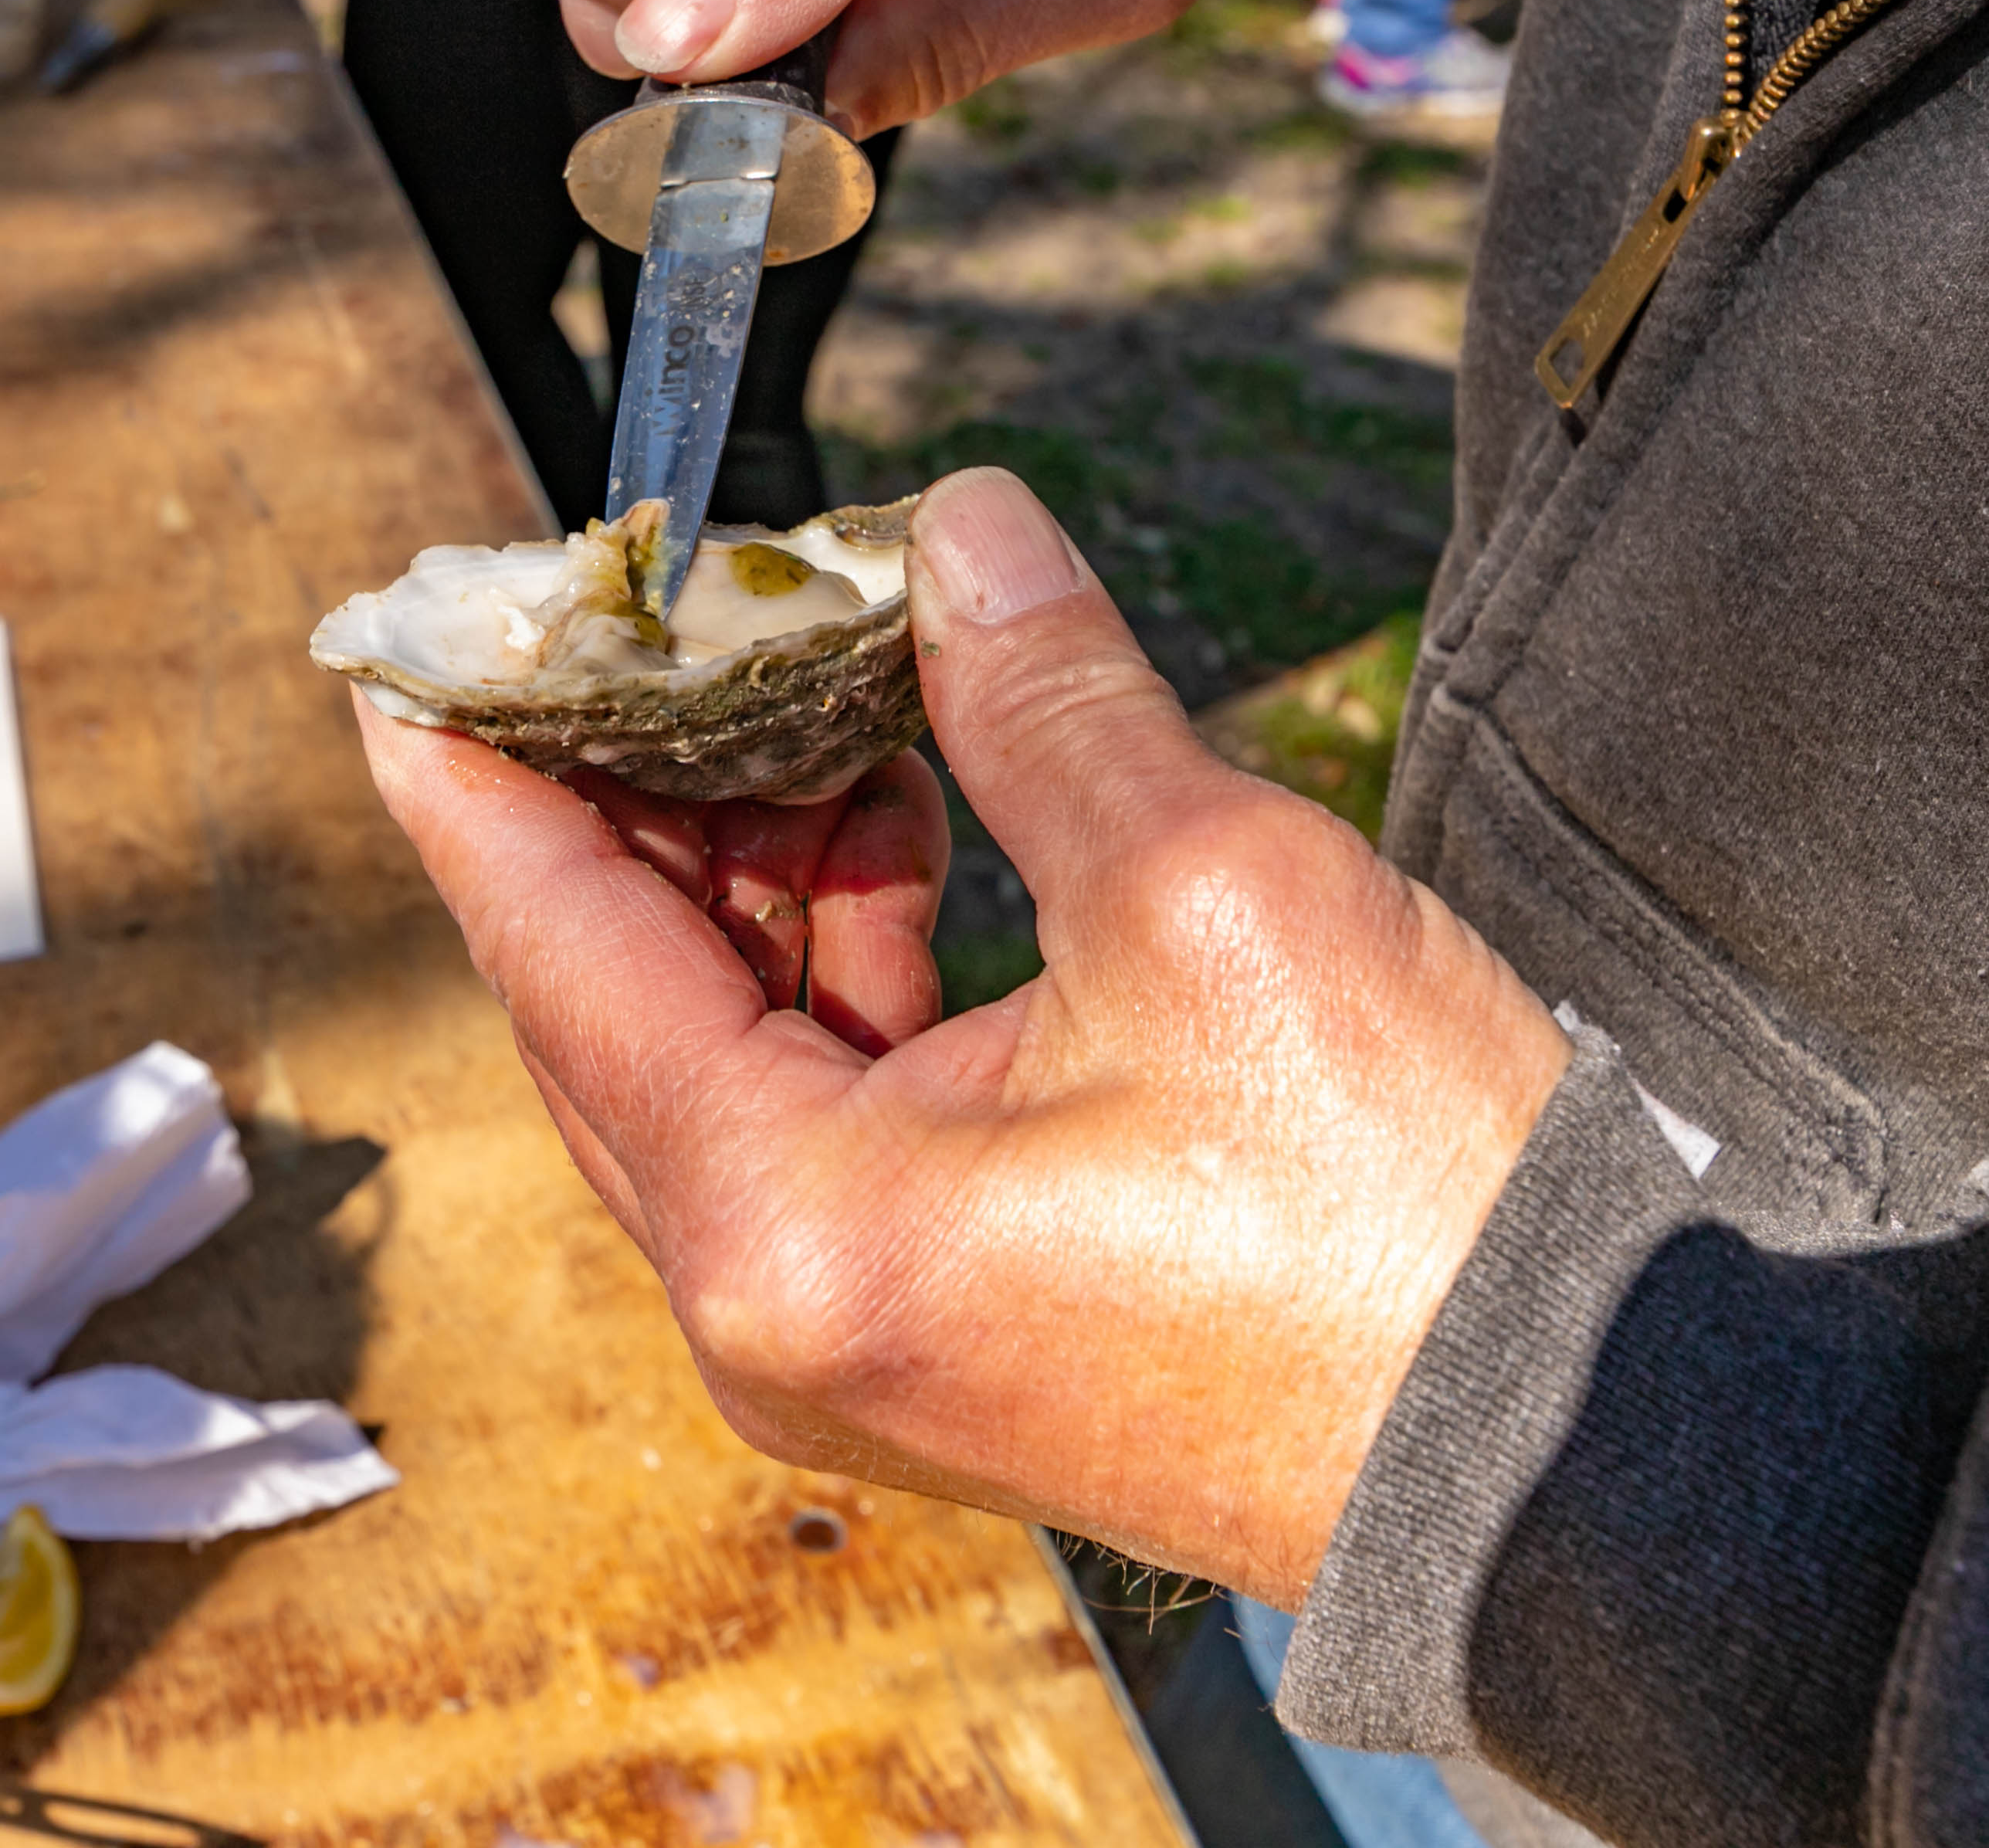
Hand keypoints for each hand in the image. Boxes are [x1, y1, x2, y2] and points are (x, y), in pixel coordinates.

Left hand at [356, 468, 1567, 1602]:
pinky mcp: (954, 1317)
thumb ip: (1042, 698)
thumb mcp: (1211, 899)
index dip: (481, 786)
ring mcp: (866, 1329)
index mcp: (793, 1229)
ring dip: (755, 862)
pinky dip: (846, 954)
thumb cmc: (1408, 1224)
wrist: (1578, 1455)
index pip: (562, 959)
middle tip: (635, 623)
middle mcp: (784, 1308)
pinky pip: (829, 1104)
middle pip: (622, 1009)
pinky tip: (900, 810)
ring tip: (805, 682)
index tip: (410, 658)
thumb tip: (957, 533)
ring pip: (727, 1051)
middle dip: (635, 797)